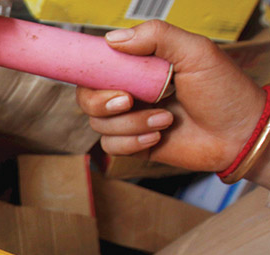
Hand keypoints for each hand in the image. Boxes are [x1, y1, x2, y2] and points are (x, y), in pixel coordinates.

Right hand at [77, 21, 265, 172]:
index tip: (98, 76)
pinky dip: (133, 141)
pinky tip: (158, 136)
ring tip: (166, 119)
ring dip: (131, 124)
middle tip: (127, 101)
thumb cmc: (224, 90)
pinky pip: (111, 145)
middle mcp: (130, 91)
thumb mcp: (196, 52)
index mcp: (140, 66)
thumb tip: (113, 39)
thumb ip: (157, 36)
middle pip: (87, 98)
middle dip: (101, 103)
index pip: (98, 65)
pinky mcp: (133, 143)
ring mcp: (130, 119)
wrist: (239, 133)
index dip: (90, 71)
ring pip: (100, 124)